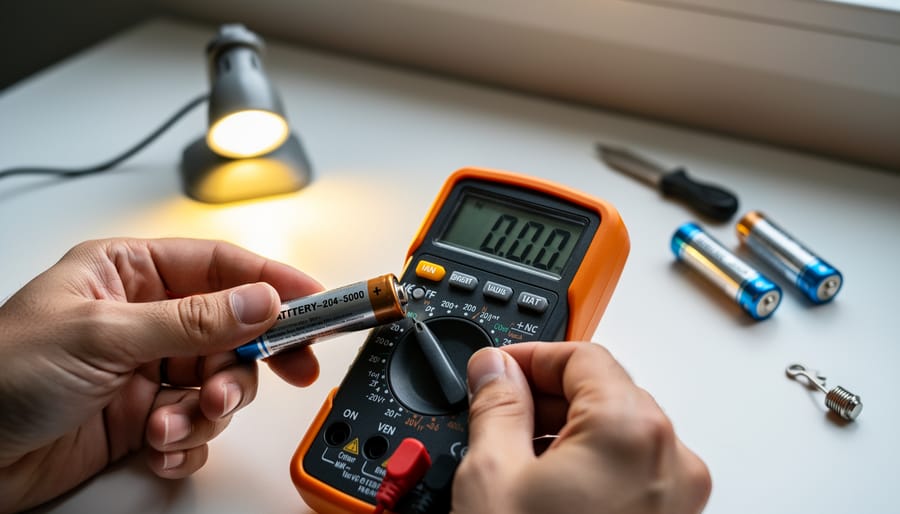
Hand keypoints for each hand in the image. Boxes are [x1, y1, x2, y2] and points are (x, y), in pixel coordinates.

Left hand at [0, 238, 323, 512]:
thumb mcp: (102, 335)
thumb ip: (191, 320)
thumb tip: (261, 300)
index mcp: (129, 274)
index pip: (221, 267)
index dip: (273, 282)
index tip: (316, 301)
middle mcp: (144, 319)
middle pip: (233, 331)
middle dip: (248, 362)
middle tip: (282, 375)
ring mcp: (146, 370)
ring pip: (219, 383)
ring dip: (209, 410)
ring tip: (177, 424)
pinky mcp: (144, 418)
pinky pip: (195, 426)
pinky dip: (186, 442)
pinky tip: (157, 447)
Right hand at [454, 342, 710, 513]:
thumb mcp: (493, 477)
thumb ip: (494, 406)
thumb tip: (493, 370)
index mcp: (633, 432)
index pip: (583, 355)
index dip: (529, 356)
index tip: (494, 369)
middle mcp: (671, 459)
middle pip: (602, 391)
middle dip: (544, 395)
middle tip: (495, 410)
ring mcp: (677, 494)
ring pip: (615, 432)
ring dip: (564, 432)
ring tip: (515, 458)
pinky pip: (629, 469)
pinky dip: (588, 465)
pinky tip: (545, 487)